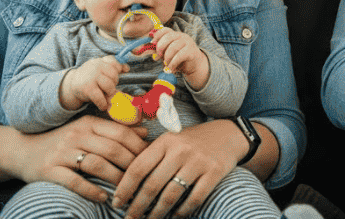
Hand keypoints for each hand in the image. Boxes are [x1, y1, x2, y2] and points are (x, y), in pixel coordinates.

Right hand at [12, 115, 147, 203]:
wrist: (22, 150)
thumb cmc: (61, 141)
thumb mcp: (87, 130)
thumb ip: (114, 130)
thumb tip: (144, 131)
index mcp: (88, 123)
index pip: (120, 133)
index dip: (138, 147)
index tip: (151, 160)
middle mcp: (76, 135)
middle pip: (112, 149)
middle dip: (131, 165)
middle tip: (142, 178)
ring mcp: (62, 152)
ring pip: (96, 164)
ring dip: (114, 178)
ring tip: (125, 190)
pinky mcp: (49, 170)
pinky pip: (74, 181)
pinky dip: (90, 189)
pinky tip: (102, 197)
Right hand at [61, 55, 127, 110]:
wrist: (72, 85)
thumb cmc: (91, 78)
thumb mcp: (100, 69)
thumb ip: (113, 67)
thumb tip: (127, 68)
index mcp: (100, 61)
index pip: (114, 62)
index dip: (119, 69)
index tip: (119, 74)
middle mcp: (96, 66)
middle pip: (114, 75)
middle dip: (114, 83)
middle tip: (109, 88)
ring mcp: (91, 77)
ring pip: (109, 86)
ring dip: (110, 93)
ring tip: (106, 95)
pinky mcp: (87, 89)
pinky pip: (101, 98)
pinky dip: (103, 104)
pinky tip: (102, 105)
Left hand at [112, 119, 243, 218]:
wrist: (227, 134)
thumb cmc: (192, 141)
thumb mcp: (170, 141)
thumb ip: (151, 156)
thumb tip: (125, 183)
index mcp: (165, 141)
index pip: (138, 167)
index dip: (125, 188)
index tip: (117, 203)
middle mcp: (180, 150)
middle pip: (152, 184)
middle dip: (138, 205)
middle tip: (130, 217)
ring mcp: (198, 161)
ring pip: (171, 194)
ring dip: (157, 212)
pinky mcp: (214, 172)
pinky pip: (195, 198)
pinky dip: (183, 210)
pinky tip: (175, 215)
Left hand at [153, 27, 210, 89]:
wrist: (194, 66)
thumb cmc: (179, 59)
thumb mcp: (167, 54)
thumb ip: (159, 50)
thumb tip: (148, 49)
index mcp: (175, 35)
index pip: (166, 30)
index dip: (157, 35)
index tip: (152, 43)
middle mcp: (182, 36)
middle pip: (169, 37)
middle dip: (160, 47)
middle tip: (157, 57)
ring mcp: (188, 43)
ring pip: (173, 47)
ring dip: (167, 57)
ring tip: (166, 65)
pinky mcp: (191, 51)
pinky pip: (179, 56)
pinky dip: (173, 63)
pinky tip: (171, 68)